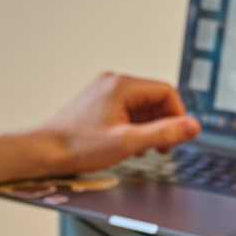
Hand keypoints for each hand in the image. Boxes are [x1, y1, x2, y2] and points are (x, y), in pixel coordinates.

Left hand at [26, 72, 200, 176]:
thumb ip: (164, 133)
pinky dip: (133, 127)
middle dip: (163, 123)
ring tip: (143, 149)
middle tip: (162, 147)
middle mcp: (112, 83)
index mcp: (121, 85)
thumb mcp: (128, 142)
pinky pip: (126, 110)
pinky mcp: (97, 103)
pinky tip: (128, 145)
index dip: (178, 115)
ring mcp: (103, 92)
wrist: (43, 152)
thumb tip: (192, 126)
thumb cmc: (76, 146)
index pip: (166, 91)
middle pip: (154, 98)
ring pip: (141, 106)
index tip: (178, 137)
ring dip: (148, 127)